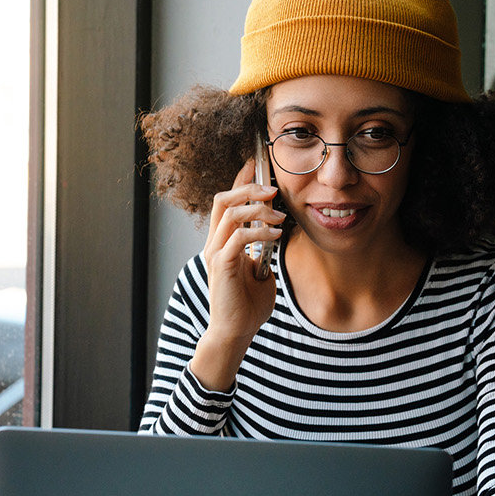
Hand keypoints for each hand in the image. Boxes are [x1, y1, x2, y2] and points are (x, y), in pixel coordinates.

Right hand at [191, 159, 284, 390]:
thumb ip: (264, 250)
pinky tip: (276, 234)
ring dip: (257, 208)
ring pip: (229, 212)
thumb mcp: (261, 270)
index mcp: (222, 241)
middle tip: (273, 189)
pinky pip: (238, 237)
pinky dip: (259, 231)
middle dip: (249, 188)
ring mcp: (215, 253)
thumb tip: (276, 232)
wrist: (236, 332)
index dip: (240, 179)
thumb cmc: (247, 305)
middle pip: (224, 198)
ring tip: (279, 216)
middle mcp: (215, 243)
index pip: (227, 201)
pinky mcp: (221, 265)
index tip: (257, 164)